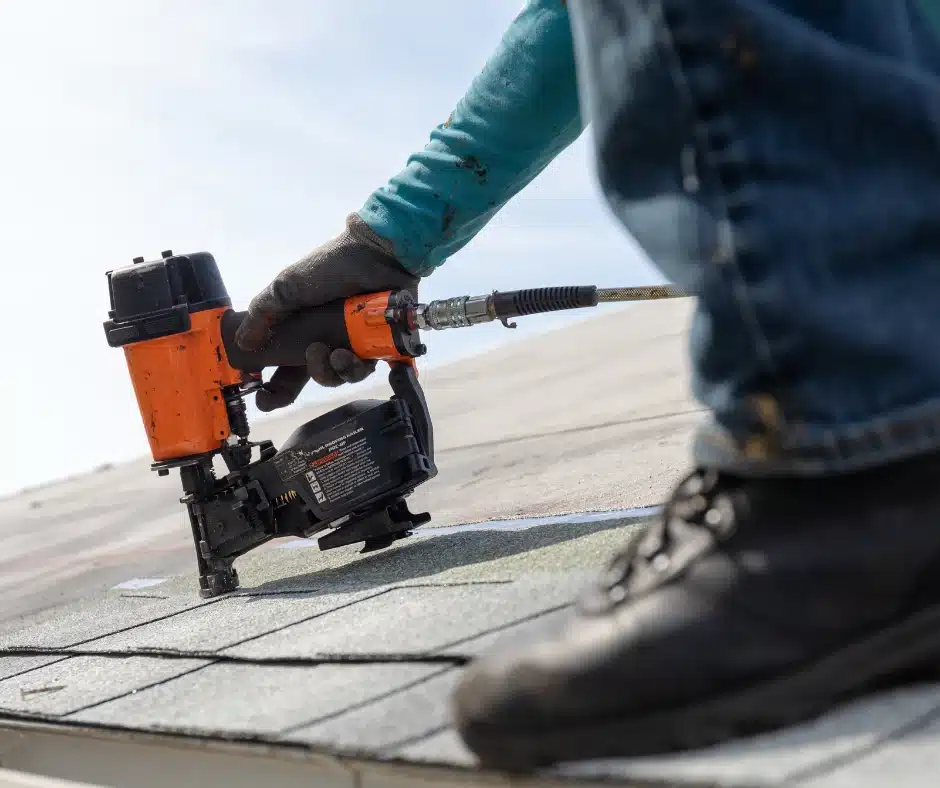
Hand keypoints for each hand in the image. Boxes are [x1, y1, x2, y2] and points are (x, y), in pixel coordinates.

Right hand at [235, 213, 418, 411]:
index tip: (263, 398)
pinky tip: (349, 353)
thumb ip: (262, 313)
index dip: (273, 389)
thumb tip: (241, 344)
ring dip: (331, 371)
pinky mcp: (376, 347)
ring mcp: (352, 345)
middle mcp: (326, 341)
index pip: (283, 370)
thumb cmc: (329, 267)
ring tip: (333, 352)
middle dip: (307, 380)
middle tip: (310, 358)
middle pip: (312, 378)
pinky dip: (354, 367)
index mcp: (302, 331)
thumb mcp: (286, 287)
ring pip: (338, 377)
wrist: (375, 255)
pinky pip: (363, 371)